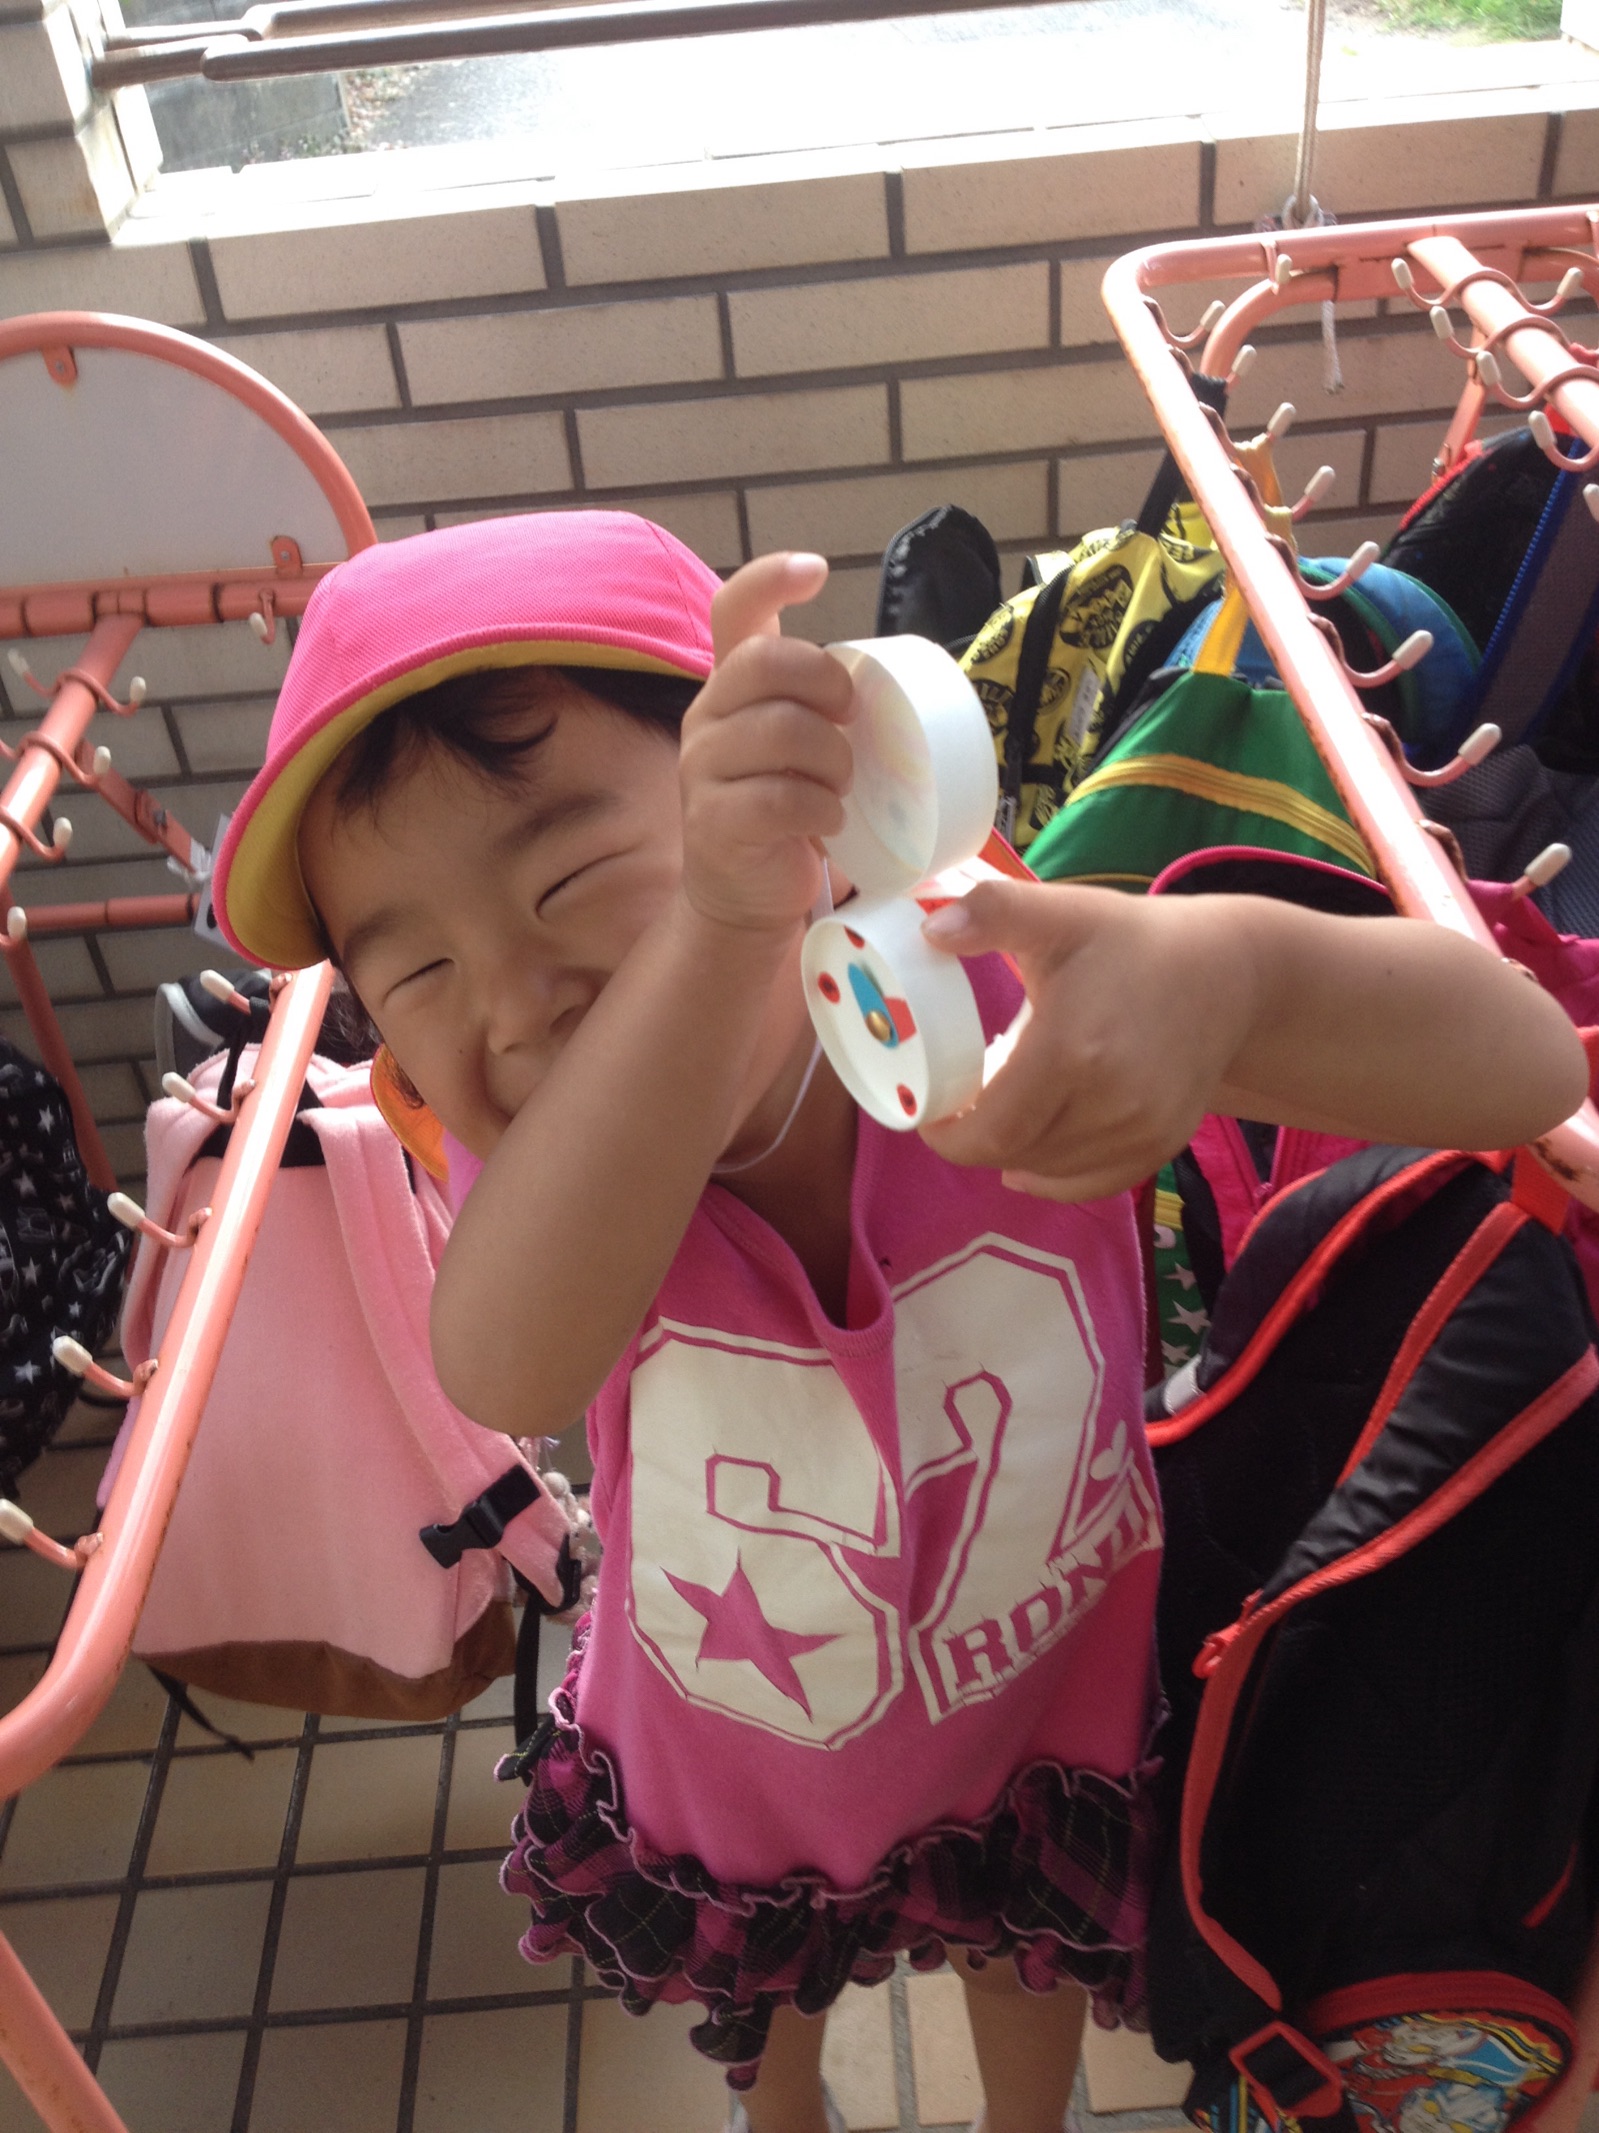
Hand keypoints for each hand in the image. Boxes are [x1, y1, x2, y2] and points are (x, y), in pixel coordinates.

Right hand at [677, 553, 855, 935]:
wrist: (747, 896)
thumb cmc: (787, 811)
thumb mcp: (799, 747)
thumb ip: (819, 706)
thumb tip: (896, 678)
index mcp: (731, 687)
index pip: (734, 609)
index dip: (771, 579)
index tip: (815, 572)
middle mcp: (707, 717)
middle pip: (765, 663)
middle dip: (826, 685)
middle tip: (852, 722)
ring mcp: (702, 769)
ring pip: (780, 730)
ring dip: (832, 758)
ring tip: (842, 785)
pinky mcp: (715, 821)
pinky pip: (781, 797)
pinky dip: (822, 808)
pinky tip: (830, 822)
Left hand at [917, 879, 1255, 1201]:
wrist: (1227, 972)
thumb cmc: (1134, 942)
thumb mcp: (1063, 912)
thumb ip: (995, 911)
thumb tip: (931, 929)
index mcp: (1073, 1051)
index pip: (991, 1130)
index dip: (949, 1135)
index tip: (929, 1112)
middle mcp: (1111, 1104)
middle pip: (1014, 1153)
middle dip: (973, 1140)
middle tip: (956, 1109)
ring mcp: (1142, 1132)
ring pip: (1048, 1171)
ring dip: (1011, 1152)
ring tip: (996, 1116)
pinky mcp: (1162, 1145)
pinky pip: (1091, 1185)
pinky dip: (1051, 1177)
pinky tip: (1028, 1160)